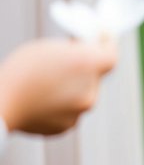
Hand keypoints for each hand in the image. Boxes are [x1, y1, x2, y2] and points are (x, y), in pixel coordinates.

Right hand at [0, 37, 117, 135]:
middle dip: (85, 68)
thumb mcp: (49, 48)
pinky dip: (62, 104)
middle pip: (95, 76)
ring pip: (83, 94)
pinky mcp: (66, 126)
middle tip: (68, 60)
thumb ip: (73, 51)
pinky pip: (70, 110)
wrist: (0, 105)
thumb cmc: (20, 71)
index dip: (107, 45)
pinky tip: (43, 99)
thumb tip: (84, 53)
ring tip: (48, 82)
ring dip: (73, 87)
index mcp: (87, 65)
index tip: (100, 38)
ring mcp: (79, 112)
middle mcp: (89, 90)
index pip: (112, 55)